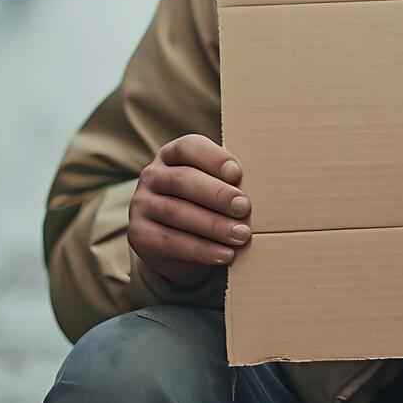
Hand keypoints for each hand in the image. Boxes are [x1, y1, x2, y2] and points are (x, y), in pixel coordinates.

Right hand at [128, 134, 251, 288]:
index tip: (237, 174)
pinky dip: (201, 250)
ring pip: (178, 213)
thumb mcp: (213, 187)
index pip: (189, 148)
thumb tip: (263, 187)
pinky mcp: (139, 234)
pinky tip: (224, 254)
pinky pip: (171, 242)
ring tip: (242, 235)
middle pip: (184, 180)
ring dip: (214, 225)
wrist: (174, 244)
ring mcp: (141, 204)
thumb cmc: (204, 205)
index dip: (213, 158)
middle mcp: (152, 175)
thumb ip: (229, 182)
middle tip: (244, 207)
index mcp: (172, 155)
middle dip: (217, 194)